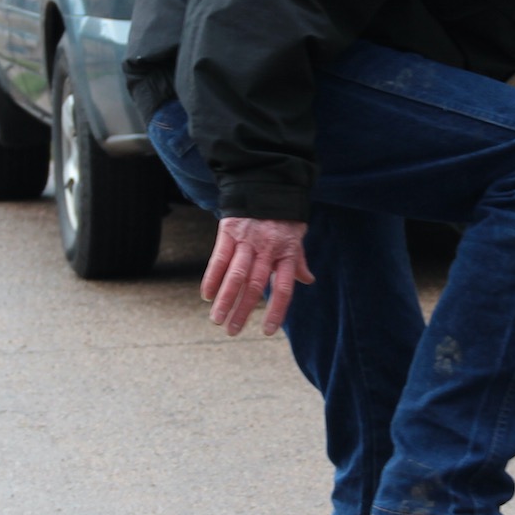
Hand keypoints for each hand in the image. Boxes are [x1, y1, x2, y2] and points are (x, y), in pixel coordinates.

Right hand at [201, 217, 313, 336]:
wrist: (266, 183)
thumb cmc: (283, 215)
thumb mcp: (296, 236)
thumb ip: (299, 260)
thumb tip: (308, 280)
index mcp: (287, 252)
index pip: (284, 288)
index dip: (277, 310)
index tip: (267, 331)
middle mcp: (268, 249)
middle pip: (255, 285)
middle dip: (242, 310)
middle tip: (232, 331)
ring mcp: (248, 240)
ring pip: (235, 274)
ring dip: (225, 299)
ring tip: (217, 319)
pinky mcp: (229, 231)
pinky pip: (219, 257)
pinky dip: (212, 277)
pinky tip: (206, 295)